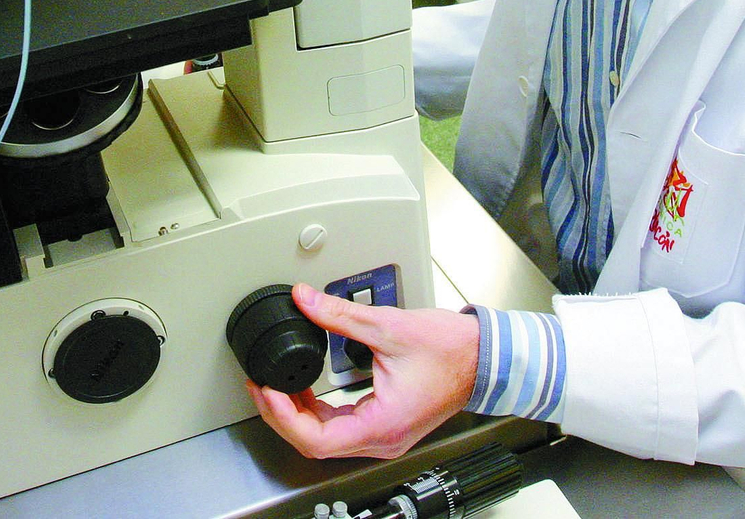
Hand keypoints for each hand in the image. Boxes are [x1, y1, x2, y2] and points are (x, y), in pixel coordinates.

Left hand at [245, 283, 479, 459]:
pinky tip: (304, 388)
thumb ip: (340, 314)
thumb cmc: (452, 351)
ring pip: (325, 438)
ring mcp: (384, 435)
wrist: (484, 357)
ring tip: (275, 384)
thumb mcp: (389, 327)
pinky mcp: (385, 424)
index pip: (316, 440)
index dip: (282, 416)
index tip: (267, 390)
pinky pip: (340, 427)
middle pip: (314, 443)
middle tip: (260, 384)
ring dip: (296, 414)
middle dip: (281, 414)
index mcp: (381, 424)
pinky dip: (316, 411)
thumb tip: (305, 300)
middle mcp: (381, 439)